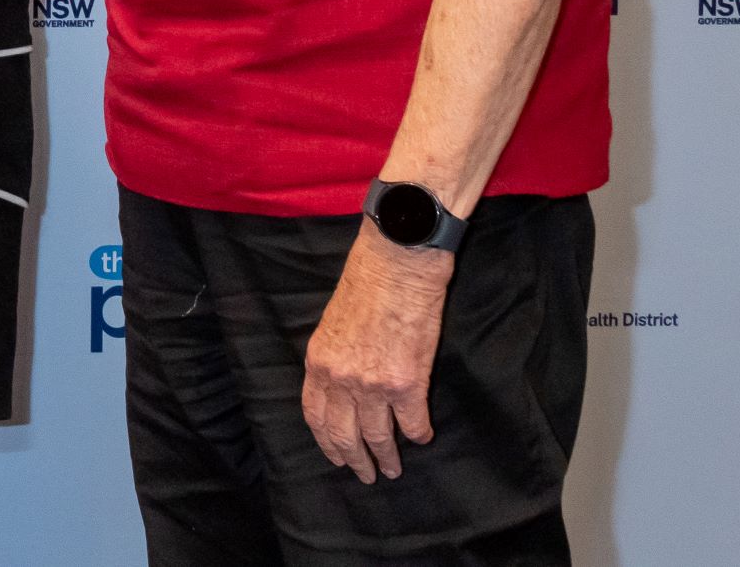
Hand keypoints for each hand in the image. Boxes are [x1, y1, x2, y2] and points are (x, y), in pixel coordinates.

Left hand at [300, 223, 454, 481]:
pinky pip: (412, 423)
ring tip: (395, 469)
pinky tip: (423, 437)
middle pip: (344, 434)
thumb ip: (335, 358)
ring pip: (379, 436)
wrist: (397, 263)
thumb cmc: (366, 284)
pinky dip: (419, 434)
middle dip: (356, 460)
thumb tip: (344, 387)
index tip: (337, 457)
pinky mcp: (407, 383)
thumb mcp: (333, 324)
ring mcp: (373, 384)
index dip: (326, 442)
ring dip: (389, 457)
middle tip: (368, 476)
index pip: (316, 415)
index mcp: (318, 362)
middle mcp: (341, 379)